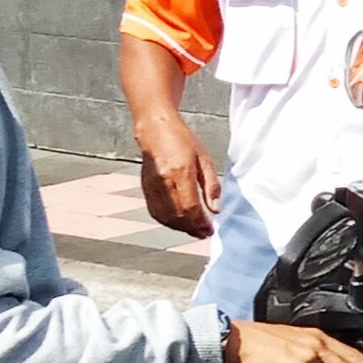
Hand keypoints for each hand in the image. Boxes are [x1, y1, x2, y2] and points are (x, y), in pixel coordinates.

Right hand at [133, 107, 221, 238]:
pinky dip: (168, 221)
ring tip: (194, 230)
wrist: (155, 129)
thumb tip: (216, 209)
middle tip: (204, 233)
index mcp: (180, 172)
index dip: (201, 223)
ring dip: (181, 228)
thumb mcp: (205, 160)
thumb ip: (211, 186)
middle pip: (178, 216)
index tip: (210, 229)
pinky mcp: (146, 188)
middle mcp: (164, 182)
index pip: (190, 207)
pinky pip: (156, 212)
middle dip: (193, 228)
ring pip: (166, 217)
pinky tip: (179, 222)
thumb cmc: (182, 140)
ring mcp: (152, 186)